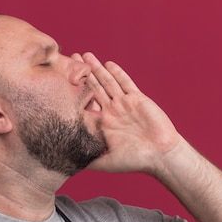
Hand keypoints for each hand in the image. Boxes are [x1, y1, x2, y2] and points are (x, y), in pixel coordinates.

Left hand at [76, 52, 183, 174]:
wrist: (160, 154)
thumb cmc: (135, 161)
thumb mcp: (107, 163)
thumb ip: (90, 161)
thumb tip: (69, 165)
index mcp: (102, 124)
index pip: (85, 105)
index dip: (74, 93)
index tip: (61, 82)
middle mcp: (112, 112)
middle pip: (94, 88)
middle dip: (83, 74)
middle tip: (70, 58)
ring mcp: (124, 104)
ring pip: (108, 82)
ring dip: (97, 69)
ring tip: (85, 55)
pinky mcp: (138, 99)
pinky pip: (126, 83)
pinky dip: (118, 73)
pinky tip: (108, 64)